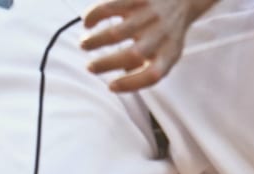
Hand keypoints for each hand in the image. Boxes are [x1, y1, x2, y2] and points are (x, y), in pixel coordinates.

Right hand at [81, 0, 219, 92]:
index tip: (111, 87)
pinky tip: (87, 23)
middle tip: (90, 68)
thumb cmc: (168, 31)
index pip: (152, 75)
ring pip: (117, 33)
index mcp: (169, 53)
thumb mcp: (167, 51)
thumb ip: (148, 67)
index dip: (131, 84)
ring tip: (83, 45)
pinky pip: (110, 8)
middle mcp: (160, 36)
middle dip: (106, 64)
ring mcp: (149, 16)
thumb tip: (123, 81)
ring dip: (96, 41)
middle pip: (132, 55)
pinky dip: (94, 16)